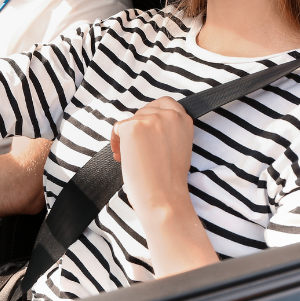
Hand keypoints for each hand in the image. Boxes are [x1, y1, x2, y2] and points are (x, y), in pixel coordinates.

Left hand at [112, 98, 217, 277]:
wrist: (163, 198)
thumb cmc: (169, 180)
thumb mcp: (179, 146)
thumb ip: (169, 130)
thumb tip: (148, 124)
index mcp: (184, 120)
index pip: (166, 103)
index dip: (152, 113)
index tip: (146, 127)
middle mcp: (169, 115)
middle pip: (144, 110)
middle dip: (137, 127)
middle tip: (135, 148)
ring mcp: (151, 119)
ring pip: (130, 119)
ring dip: (126, 136)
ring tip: (128, 156)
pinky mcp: (133, 126)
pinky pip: (117, 127)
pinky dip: (115, 141)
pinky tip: (121, 156)